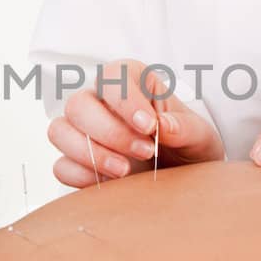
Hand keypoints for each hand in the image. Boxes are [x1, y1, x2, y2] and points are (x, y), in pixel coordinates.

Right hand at [48, 57, 224, 189]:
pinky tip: (111, 184)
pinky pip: (61, 166)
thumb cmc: (189, 146)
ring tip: (126, 171)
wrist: (185, 178)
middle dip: (110, 132)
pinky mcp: (76, 162)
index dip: (125, 99)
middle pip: (79, 104)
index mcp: (132, 82)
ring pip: (60, 131)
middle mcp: (100, 101)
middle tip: (146, 151)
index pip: (112, 76)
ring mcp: (84, 132)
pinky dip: (82, 176)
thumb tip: (164, 126)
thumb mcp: (200, 136)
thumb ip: (185, 128)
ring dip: (90, 153)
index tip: (149, 126)